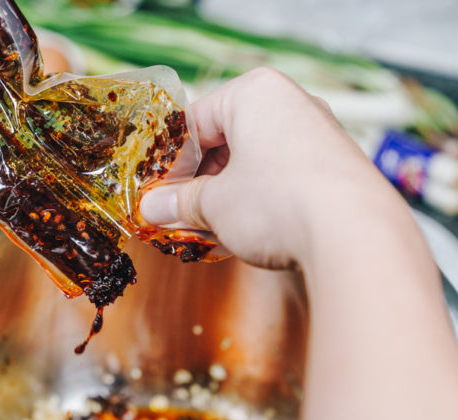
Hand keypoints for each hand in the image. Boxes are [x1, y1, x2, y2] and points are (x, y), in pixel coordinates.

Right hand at [140, 67, 398, 269]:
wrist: (355, 237)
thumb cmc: (278, 203)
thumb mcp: (213, 205)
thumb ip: (179, 202)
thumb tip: (153, 209)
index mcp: (254, 94)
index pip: (194, 121)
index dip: (169, 162)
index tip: (156, 192)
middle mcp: (290, 105)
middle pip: (226, 142)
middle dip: (199, 183)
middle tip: (178, 214)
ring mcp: (317, 136)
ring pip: (254, 164)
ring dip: (225, 199)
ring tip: (206, 231)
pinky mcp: (334, 169)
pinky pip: (282, 180)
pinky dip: (257, 205)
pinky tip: (240, 237)